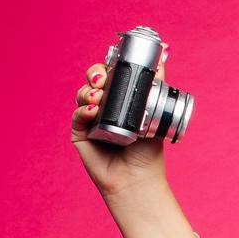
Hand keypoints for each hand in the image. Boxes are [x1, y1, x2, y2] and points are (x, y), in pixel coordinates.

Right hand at [70, 55, 169, 201]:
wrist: (138, 179)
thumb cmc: (148, 152)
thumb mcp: (155, 114)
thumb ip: (154, 86)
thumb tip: (161, 57)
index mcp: (120, 101)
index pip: (110, 75)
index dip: (108, 67)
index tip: (113, 64)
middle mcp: (104, 108)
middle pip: (93, 81)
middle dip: (95, 74)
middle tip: (103, 79)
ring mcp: (90, 120)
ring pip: (83, 95)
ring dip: (89, 92)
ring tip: (99, 98)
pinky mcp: (80, 133)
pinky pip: (77, 116)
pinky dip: (83, 110)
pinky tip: (92, 111)